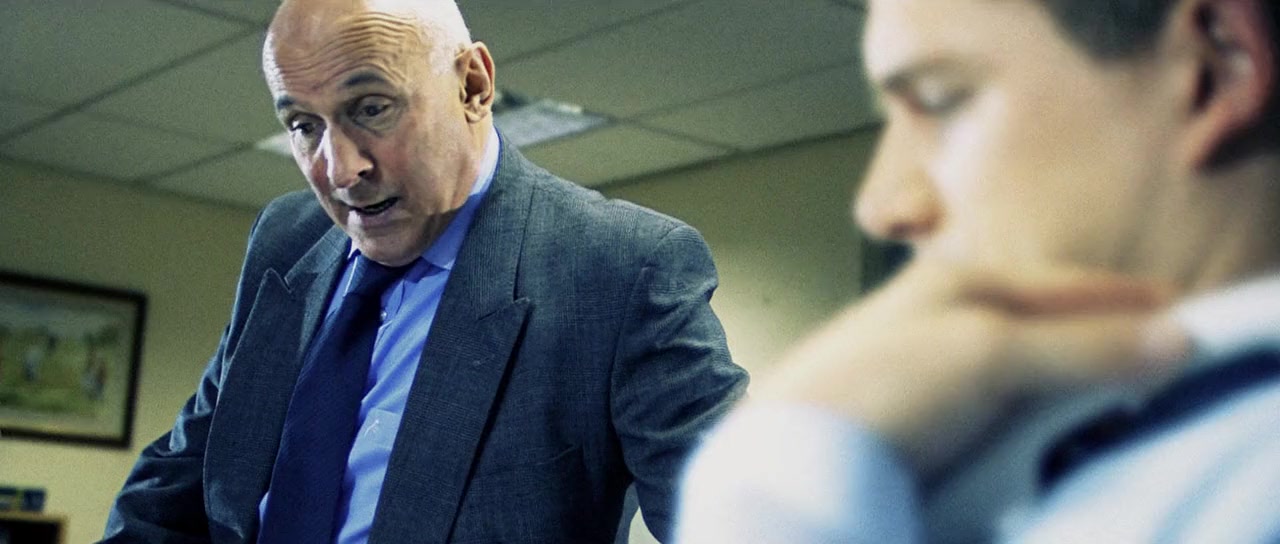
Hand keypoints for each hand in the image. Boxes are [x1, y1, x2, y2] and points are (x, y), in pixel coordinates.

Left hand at [753, 259, 1190, 474]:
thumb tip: (1171, 336)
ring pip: (1019, 358)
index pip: (1068, 283)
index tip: (1181, 319)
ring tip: (1104, 396)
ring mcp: (925, 356)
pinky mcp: (915, 404)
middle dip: (1099, 337)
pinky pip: (992, 396)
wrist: (796, 455)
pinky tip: (1034, 425)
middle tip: (1153, 361)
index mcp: (959, 279)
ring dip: (1062, 375)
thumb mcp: (988, 358)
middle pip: (1044, 317)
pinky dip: (1026, 406)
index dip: (1128, 301)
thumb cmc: (877, 391)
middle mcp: (941, 308)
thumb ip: (1079, 346)